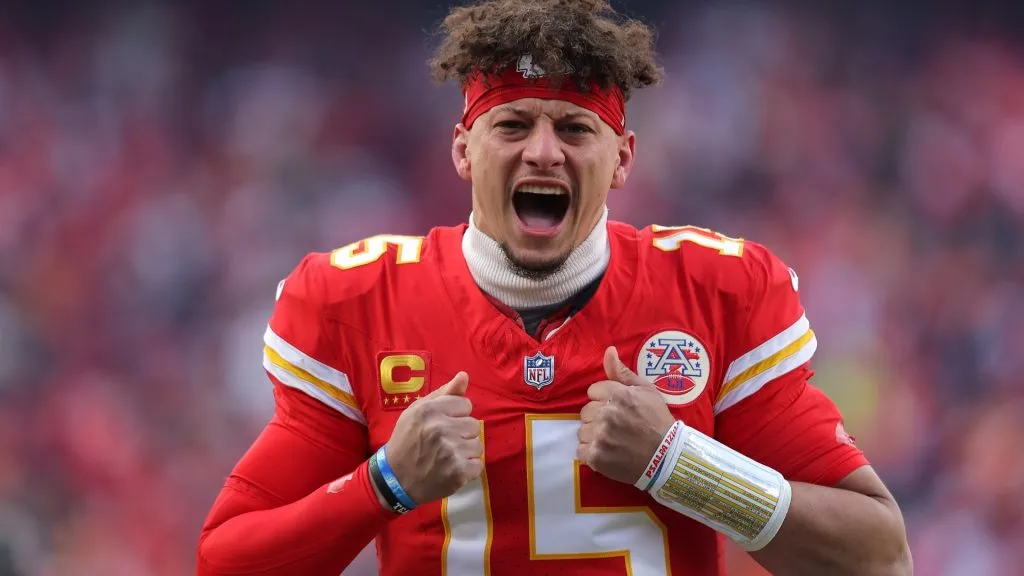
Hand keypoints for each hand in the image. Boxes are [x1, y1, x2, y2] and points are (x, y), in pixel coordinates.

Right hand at [383, 372, 482, 504]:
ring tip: (447, 457)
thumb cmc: (406, 441)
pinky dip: (467, 469)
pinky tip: (451, 469)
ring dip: (465, 452)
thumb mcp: (417, 411)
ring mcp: (451, 450)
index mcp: (430, 410)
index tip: (442, 425)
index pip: (466, 404)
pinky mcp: (458, 471)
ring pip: (477, 445)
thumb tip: (464, 376)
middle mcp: (441, 428)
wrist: (395, 480)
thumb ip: (443, 393)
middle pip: (474, 424)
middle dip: (461, 433)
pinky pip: (478, 465)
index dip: (456, 415)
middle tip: (443, 443)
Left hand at [577, 347, 676, 484]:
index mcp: (617, 394)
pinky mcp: (595, 457)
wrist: (667, 458)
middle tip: (616, 426)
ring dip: (594, 435)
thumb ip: (623, 372)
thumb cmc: (658, 421)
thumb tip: (609, 350)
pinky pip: (581, 451)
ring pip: (582, 431)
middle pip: (586, 411)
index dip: (604, 399)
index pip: (593, 391)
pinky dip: (592, 453)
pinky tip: (608, 452)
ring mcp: (599, 436)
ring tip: (613, 440)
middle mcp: (605, 413)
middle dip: (597, 417)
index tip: (618, 408)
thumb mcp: (647, 391)